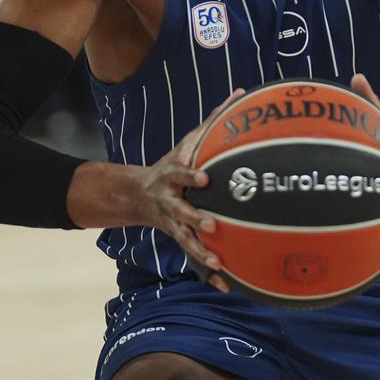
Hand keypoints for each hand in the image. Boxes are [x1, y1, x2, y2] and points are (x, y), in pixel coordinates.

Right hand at [134, 88, 247, 292]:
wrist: (137, 193)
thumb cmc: (174, 163)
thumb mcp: (189, 141)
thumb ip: (214, 120)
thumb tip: (242, 93)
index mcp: (173, 174)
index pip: (180, 172)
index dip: (189, 175)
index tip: (204, 177)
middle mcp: (170, 200)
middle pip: (180, 210)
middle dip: (193, 218)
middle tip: (211, 224)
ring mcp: (172, 222)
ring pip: (185, 239)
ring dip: (200, 252)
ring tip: (217, 262)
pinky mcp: (179, 238)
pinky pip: (194, 257)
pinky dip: (209, 274)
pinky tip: (226, 286)